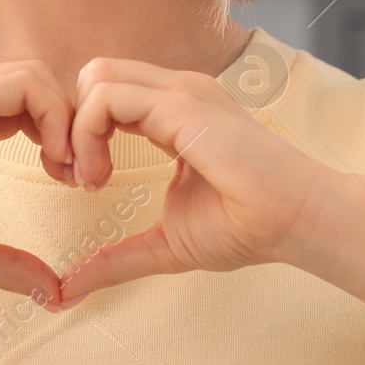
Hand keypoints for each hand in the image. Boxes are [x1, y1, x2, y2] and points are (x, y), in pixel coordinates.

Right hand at [0, 60, 76, 307]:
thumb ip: (3, 265)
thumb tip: (51, 293)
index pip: (23, 103)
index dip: (57, 135)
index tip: (70, 180)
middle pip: (36, 82)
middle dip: (72, 122)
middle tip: (84, 176)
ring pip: (36, 75)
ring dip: (69, 119)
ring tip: (72, 169)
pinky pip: (26, 86)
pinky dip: (55, 116)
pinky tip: (55, 160)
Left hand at [57, 57, 334, 303]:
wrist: (295, 221)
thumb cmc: (245, 226)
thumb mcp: (165, 242)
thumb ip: (118, 258)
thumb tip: (69, 290)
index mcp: (172, 111)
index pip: (106, 94)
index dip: (81, 132)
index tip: (85, 183)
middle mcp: (174, 91)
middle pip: (95, 74)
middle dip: (69, 121)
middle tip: (77, 177)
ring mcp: (179, 91)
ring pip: (96, 75)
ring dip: (76, 129)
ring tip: (91, 179)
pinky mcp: (181, 103)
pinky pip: (107, 97)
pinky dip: (87, 133)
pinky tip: (101, 176)